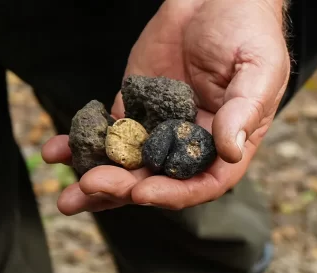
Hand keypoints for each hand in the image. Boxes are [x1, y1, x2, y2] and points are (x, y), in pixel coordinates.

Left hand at [42, 0, 288, 214]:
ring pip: (127, 164)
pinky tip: (58, 151)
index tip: (142, 192)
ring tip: (67, 195)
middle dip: (123, 187)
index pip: (201, 183)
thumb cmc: (250, 33)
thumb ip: (244, 110)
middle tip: (91, 186)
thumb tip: (230, 152)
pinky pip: (107, 131)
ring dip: (97, 180)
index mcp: (225, 144)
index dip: (172, 193)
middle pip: (156, 178)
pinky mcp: (134, 105)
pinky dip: (82, 143)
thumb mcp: (258, 71)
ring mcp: (159, 127)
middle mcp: (191, 143)